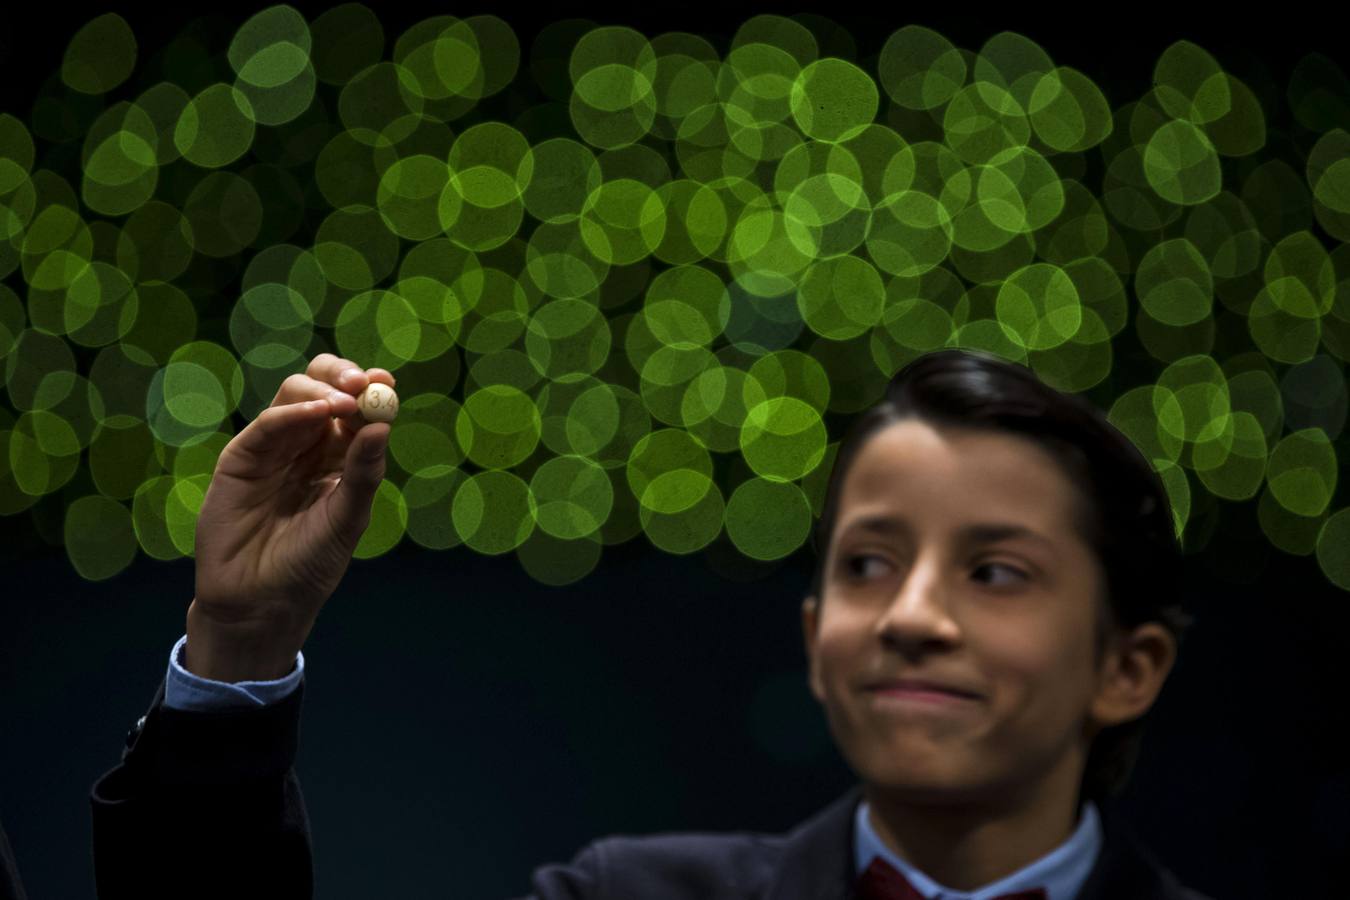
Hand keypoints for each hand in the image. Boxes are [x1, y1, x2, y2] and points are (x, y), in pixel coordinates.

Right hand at [184, 354, 394, 680]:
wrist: (260, 601)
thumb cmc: (309, 565)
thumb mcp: (346, 519)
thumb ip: (363, 474)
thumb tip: (383, 427)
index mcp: (339, 457)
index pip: (356, 410)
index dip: (370, 391)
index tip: (385, 383)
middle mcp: (307, 445)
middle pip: (324, 389)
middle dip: (343, 377)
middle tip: (362, 383)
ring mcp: (274, 448)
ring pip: (295, 396)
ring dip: (322, 391)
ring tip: (345, 403)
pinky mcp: (242, 457)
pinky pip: (268, 424)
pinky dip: (293, 412)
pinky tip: (317, 414)